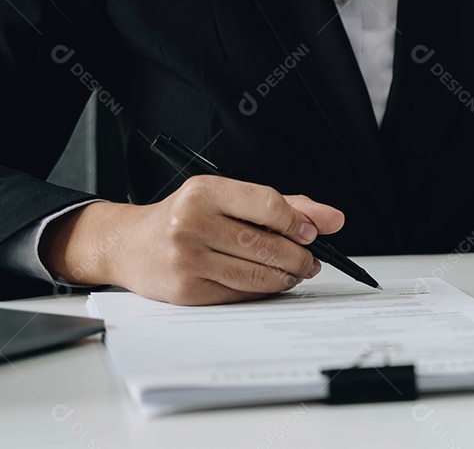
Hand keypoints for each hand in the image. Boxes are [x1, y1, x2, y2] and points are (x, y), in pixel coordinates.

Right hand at [42, 176, 345, 304]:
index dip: (297, 223)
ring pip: (257, 273)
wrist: (129, 245)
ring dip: (286, 277)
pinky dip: (263, 290)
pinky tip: (267, 282)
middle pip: (266, 244)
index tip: (310, 234)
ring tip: (294, 272)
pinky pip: (241, 293)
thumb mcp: (228, 198)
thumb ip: (286, 206)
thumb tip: (333, 220)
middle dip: (299, 256)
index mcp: (205, 192)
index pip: (267, 205)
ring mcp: (187, 258)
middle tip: (310, 260)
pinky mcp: (187, 289)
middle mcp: (192, 223)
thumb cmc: (185, 218)